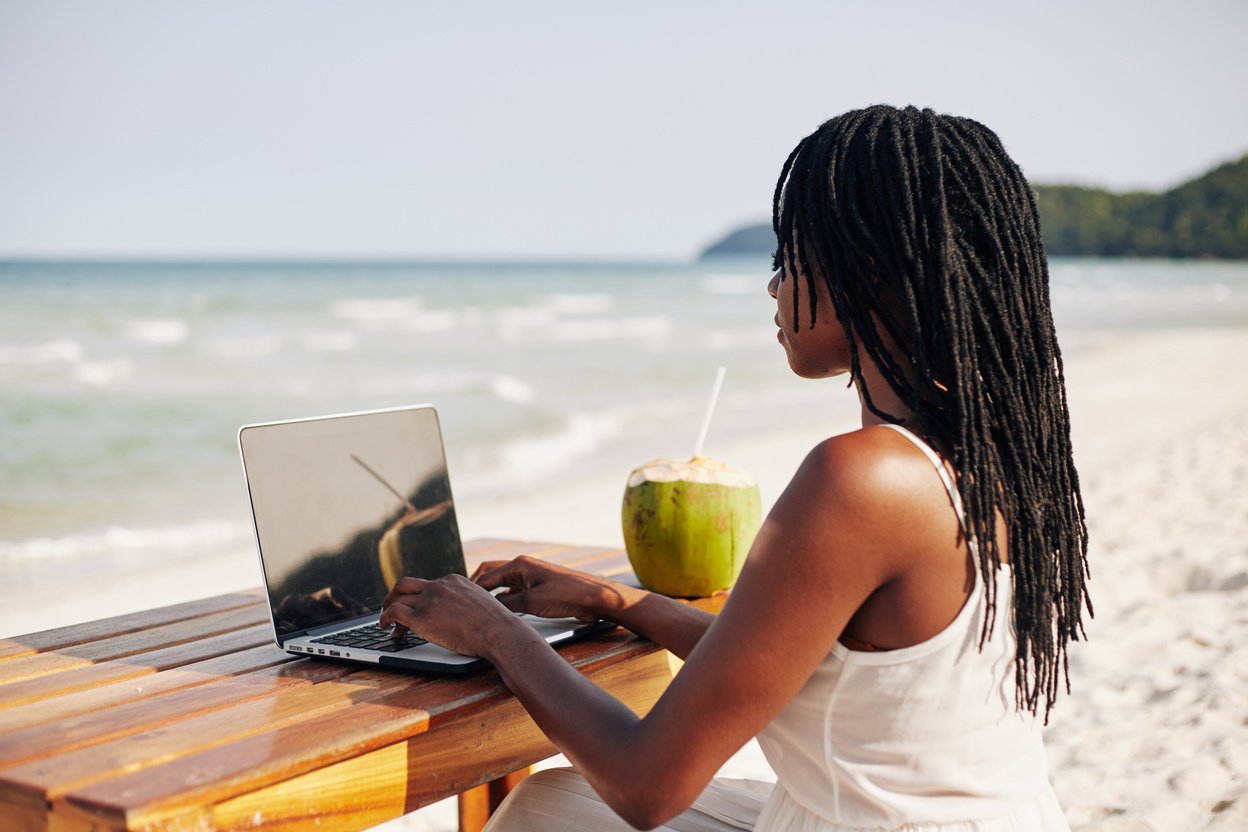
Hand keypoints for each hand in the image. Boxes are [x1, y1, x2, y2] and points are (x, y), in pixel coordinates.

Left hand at [380, 574, 524, 658]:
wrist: (497, 630)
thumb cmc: (495, 624)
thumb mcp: (481, 602)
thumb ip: (466, 601)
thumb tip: (463, 613)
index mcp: (453, 580)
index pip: (426, 585)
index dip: (417, 597)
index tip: (414, 607)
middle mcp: (438, 586)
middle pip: (405, 584)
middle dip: (394, 596)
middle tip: (389, 608)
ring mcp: (428, 600)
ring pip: (397, 598)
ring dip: (388, 611)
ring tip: (386, 624)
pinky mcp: (421, 617)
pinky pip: (393, 612)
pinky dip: (384, 618)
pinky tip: (385, 627)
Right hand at [472, 556, 632, 621]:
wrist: (595, 598)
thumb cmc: (566, 596)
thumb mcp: (532, 603)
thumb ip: (507, 604)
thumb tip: (490, 608)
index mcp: (519, 565)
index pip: (486, 575)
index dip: (472, 588)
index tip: (459, 600)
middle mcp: (524, 567)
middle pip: (492, 574)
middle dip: (478, 586)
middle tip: (465, 601)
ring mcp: (531, 577)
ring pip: (503, 584)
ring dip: (492, 594)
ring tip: (479, 608)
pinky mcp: (539, 587)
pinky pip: (515, 591)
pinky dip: (506, 600)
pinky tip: (501, 612)